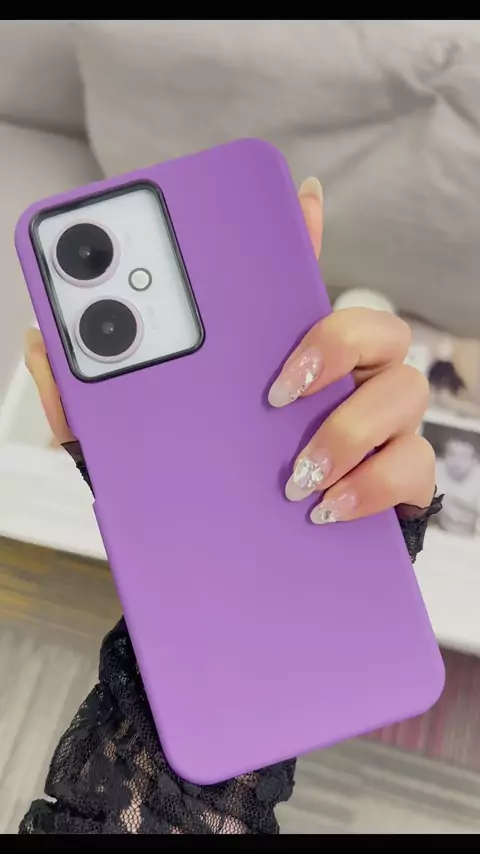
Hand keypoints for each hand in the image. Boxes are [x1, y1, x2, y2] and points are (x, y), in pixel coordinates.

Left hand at [24, 177, 434, 523]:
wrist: (248, 570)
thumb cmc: (203, 490)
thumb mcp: (135, 448)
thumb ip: (90, 400)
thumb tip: (45, 345)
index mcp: (284, 359)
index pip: (304, 282)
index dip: (308, 234)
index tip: (297, 196)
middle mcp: (344, 382)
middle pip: (377, 326)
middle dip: (335, 344)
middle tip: (278, 387)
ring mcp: (377, 429)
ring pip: (403, 392)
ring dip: (347, 430)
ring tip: (296, 475)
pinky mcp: (394, 481)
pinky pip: (412, 465)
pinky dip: (371, 487)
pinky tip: (325, 507)